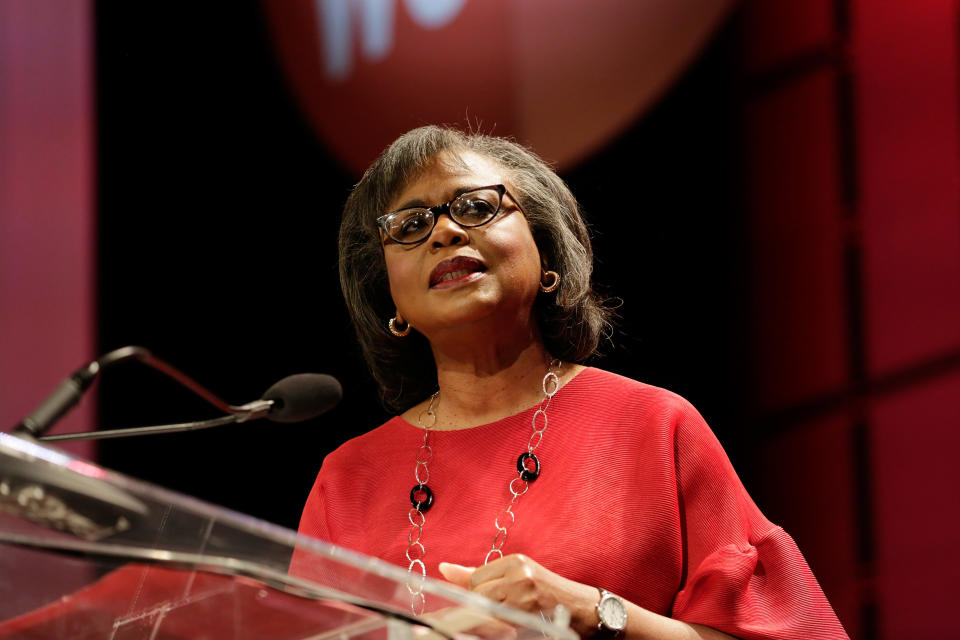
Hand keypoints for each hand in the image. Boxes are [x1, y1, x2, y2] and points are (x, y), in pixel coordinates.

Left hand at [438, 554, 598, 636]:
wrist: (582, 608)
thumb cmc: (545, 592)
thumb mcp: (516, 575)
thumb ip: (478, 573)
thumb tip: (443, 568)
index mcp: (515, 561)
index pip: (474, 578)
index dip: (478, 593)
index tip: (492, 597)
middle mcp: (519, 574)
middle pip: (478, 594)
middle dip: (483, 605)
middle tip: (502, 607)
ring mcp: (525, 595)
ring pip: (486, 609)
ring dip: (492, 617)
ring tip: (508, 614)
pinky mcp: (529, 615)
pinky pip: (500, 624)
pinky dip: (501, 626)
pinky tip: (513, 622)